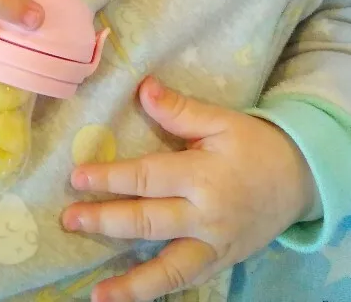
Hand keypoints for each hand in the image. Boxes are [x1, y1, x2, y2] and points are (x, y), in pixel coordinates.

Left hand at [61, 77, 317, 301]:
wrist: (299, 179)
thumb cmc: (254, 145)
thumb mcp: (221, 121)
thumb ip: (179, 110)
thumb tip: (143, 88)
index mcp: (202, 176)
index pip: (146, 178)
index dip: (110, 178)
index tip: (77, 177)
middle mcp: (205, 216)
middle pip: (147, 221)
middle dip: (105, 221)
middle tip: (70, 219)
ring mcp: (214, 245)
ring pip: (168, 267)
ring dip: (131, 282)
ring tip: (97, 294)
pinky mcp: (220, 261)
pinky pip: (186, 279)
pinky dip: (158, 291)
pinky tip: (130, 298)